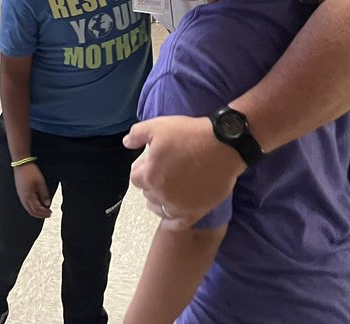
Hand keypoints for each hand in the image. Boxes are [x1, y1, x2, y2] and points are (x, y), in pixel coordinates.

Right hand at [13, 163, 50, 218]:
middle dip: (40, 214)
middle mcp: (23, 198)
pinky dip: (31, 208)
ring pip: (27, 208)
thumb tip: (47, 204)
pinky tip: (35, 206)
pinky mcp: (20, 192)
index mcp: (29, 196)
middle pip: (31, 211)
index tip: (51, 213)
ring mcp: (20, 195)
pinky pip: (25, 204)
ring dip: (35, 212)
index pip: (37, 209)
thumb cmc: (31, 172)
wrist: (21, 164)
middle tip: (48, 214)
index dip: (44, 213)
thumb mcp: (40, 182)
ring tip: (43, 212)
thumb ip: (44, 194)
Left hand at [124, 115, 241, 229]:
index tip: (149, 163)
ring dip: (160, 201)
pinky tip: (173, 213)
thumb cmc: (189, 134)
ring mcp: (179, 205)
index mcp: (150, 175)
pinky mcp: (195, 212)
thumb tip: (126, 143)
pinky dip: (172, 220)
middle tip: (163, 173)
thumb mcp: (158, 126)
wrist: (223, 146)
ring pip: (160, 209)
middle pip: (148, 193)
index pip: (135, 179)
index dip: (141, 170)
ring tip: (167, 191)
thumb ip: (137, 135)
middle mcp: (162, 194)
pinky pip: (177, 224)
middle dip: (151, 183)